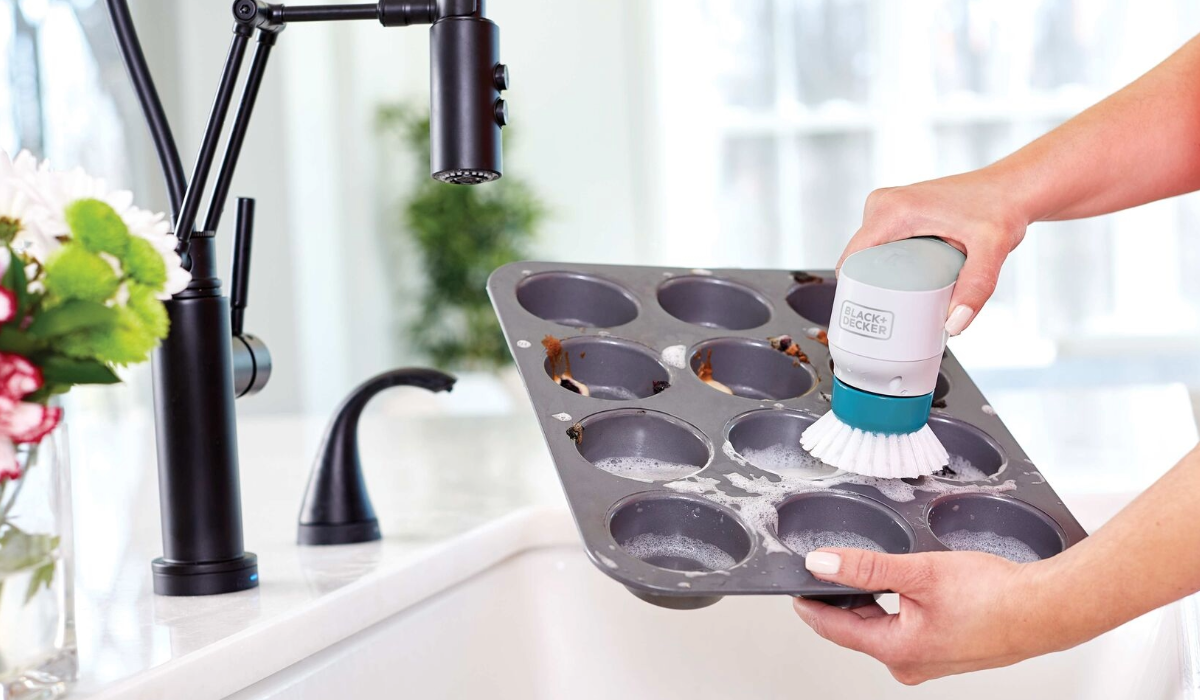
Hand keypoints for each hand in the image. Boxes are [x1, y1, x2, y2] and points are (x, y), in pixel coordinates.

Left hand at [792, 547, 1077, 684]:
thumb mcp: (918, 572)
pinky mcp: (944, 651)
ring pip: (881, 627)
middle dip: (842, 598)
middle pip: (856, 628)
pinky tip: (902, 587)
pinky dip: (895, 607)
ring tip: (867, 572)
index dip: (810, 604)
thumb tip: (823, 565)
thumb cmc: (995, 596)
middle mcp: (910, 664)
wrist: (1046, 609)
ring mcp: (928, 661)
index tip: (793, 588)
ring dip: (870, 601)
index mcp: (897, 651)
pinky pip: (905, 629)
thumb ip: (865, 569)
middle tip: (830, 567)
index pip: (834, 628)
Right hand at [838, 168, 1029, 334]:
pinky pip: (877, 246)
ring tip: (898, 303)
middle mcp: (884, 203)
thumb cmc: (1002, 207)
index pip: (851, 259)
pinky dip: (884, 266)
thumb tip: (954, 324)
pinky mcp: (895, 211)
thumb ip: (976, 286)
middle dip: (866, 290)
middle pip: (857, 260)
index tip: (864, 317)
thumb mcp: (992, 249)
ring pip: (865, 255)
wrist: (1012, 188)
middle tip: (889, 318)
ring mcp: (887, 206)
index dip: (852, 291)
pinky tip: (902, 284)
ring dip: (876, 279)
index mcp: (894, 210)